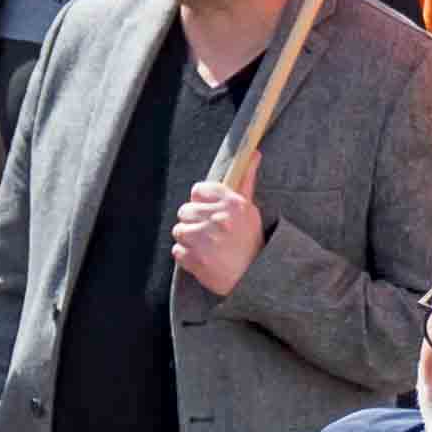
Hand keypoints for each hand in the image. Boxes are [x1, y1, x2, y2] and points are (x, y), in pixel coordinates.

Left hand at [168, 178, 262, 294]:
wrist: (255, 279)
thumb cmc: (251, 243)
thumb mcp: (251, 211)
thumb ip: (245, 182)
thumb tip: (254, 153)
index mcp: (233, 204)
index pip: (198, 191)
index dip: (201, 203)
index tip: (210, 213)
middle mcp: (218, 219)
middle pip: (185, 210)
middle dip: (194, 222)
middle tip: (208, 234)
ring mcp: (205, 240)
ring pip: (179, 230)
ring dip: (189, 240)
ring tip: (205, 248)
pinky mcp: (195, 259)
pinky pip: (177, 251)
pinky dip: (186, 257)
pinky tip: (202, 259)